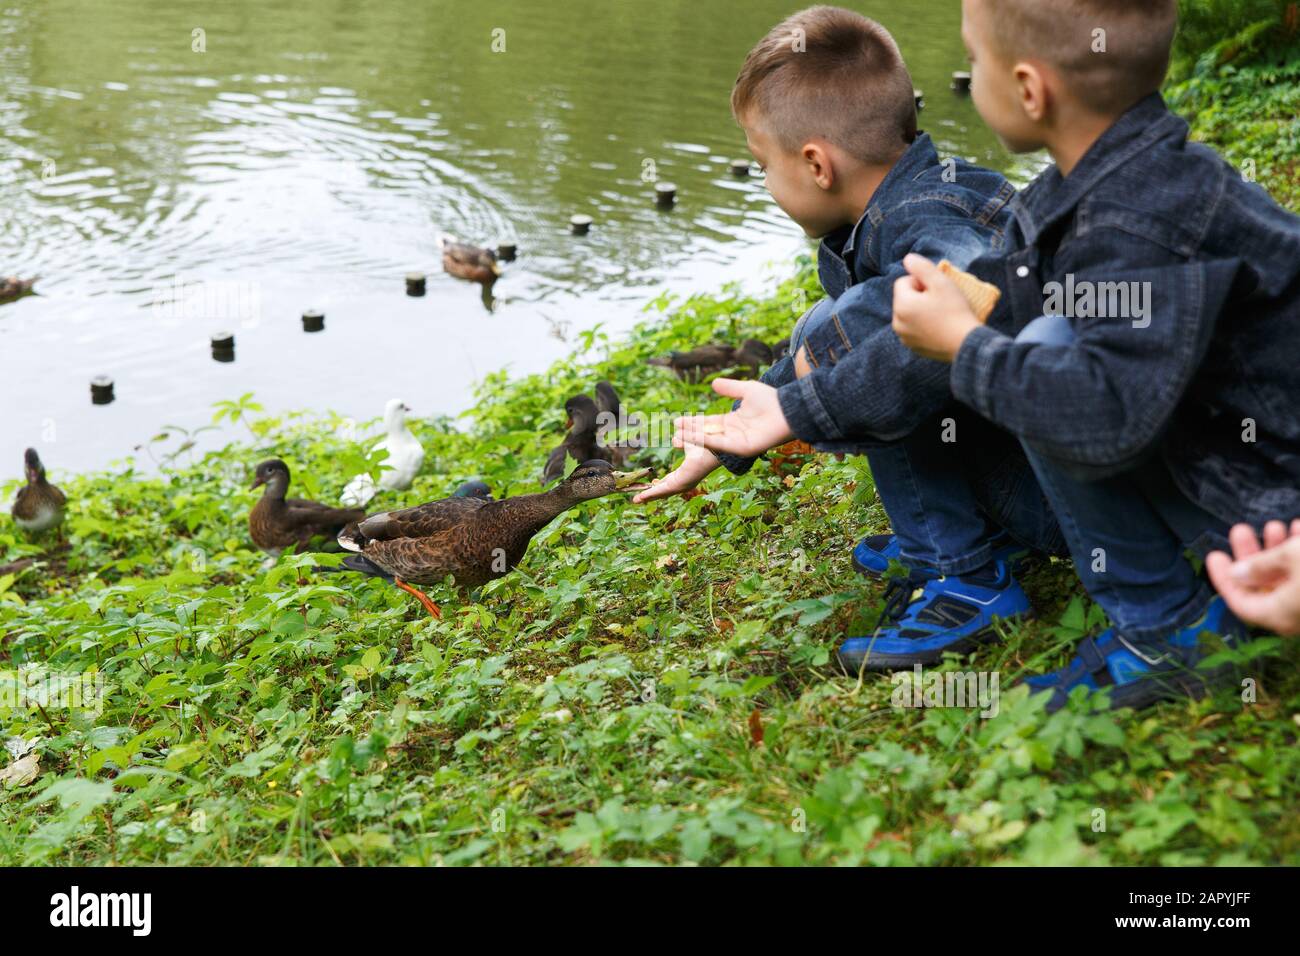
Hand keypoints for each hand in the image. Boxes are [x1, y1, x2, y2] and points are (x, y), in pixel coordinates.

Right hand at [632, 442, 720, 502]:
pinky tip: (641, 497)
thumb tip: (675, 440)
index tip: (650, 485)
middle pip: (665, 491)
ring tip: (636, 500)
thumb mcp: (687, 441)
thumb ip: (681, 441)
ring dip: (648, 496)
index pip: (669, 481)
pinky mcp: (681, 484)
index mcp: (686, 472)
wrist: (713, 443)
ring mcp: (684, 484)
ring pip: (662, 492)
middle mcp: (685, 480)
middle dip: (651, 495)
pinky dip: (651, 494)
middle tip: (638, 499)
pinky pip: (663, 491)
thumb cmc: (705, 441)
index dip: (658, 485)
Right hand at [672, 378, 793, 457]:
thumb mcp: (747, 389)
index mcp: (734, 421)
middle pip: (707, 434)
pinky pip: (720, 444)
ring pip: (711, 441)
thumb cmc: (772, 400)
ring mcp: (737, 442)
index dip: (693, 422)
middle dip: (690, 434)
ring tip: (677, 437)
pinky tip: (693, 437)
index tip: (677, 421)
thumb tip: (713, 383)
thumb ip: (730, 388)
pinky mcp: (742, 448)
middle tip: (673, 432)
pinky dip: (706, 441)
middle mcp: (733, 433)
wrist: (789, 410)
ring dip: (694, 439)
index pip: (709, 423)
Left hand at [891, 253, 982, 362]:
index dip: (921, 281)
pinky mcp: (913, 347)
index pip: (903, 282)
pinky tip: (939, 326)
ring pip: (909, 314)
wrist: (966, 343)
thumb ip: (922, 267)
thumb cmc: (955, 310)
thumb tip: (908, 258)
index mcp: (901, 305)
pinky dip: (923, 324)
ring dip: (921, 309)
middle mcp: (897, 323)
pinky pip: (913, 329)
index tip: (937, 289)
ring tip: (941, 314)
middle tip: (941, 301)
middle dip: (919, 295)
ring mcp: (904, 337)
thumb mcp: (941, 283)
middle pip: (904, 298)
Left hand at [1206, 519, 1299, 635]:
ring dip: (1278, 551)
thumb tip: (1236, 573)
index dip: (1223, 580)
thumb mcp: (1291, 557)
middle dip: (1252, 555)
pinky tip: (1297, 528)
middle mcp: (1294, 616)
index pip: (1240, 603)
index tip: (1215, 556)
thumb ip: (1261, 565)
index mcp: (1279, 615)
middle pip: (1263, 586)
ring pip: (1286, 579)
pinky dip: (1299, 554)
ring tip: (1273, 525)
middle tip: (1240, 530)